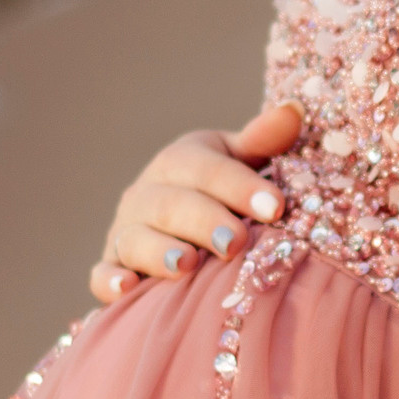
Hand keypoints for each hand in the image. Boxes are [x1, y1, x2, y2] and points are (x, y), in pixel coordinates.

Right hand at [89, 102, 302, 302]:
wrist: (185, 230)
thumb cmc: (224, 194)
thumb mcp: (242, 162)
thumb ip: (263, 142)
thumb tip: (295, 110)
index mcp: (179, 161)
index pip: (205, 167)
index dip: (238, 185)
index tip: (275, 206)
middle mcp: (146, 193)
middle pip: (170, 204)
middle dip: (203, 221)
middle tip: (236, 242)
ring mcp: (126, 231)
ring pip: (135, 238)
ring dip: (160, 251)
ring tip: (188, 264)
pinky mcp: (112, 268)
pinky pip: (102, 274)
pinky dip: (110, 280)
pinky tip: (127, 288)